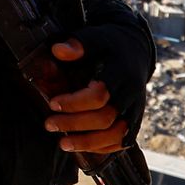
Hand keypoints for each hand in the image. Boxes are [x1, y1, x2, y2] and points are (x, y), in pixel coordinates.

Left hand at [41, 39, 129, 154]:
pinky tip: (82, 148)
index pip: (100, 95)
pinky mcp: (135, 120)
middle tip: (49, 124)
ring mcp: (135, 109)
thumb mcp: (95, 36)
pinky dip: (103, 148)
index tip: (52, 103)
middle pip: (106, 118)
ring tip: (63, 144)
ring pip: (117, 135)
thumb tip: (58, 51)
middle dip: (75, 124)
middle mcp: (131, 94)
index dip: (75, 103)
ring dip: (88, 143)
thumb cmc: (109, 44)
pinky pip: (123, 141)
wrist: (135, 51)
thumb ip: (78, 44)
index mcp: (121, 73)